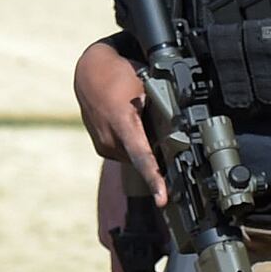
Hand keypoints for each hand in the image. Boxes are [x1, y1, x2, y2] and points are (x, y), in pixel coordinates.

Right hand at [74, 40, 160, 200]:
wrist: (90, 72)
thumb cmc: (119, 75)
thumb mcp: (145, 86)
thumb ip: (160, 110)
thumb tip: (180, 129)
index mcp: (122, 124)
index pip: (142, 157)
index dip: (154, 179)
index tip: (162, 199)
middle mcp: (110, 139)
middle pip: (144, 159)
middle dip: (160, 156)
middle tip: (172, 140)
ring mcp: (104, 146)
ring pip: (135, 157)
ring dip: (146, 148)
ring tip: (146, 121)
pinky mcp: (102, 148)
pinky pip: (126, 153)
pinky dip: (135, 145)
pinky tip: (137, 126)